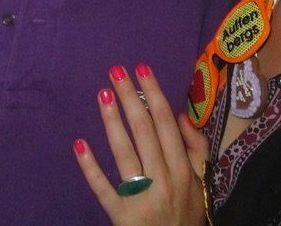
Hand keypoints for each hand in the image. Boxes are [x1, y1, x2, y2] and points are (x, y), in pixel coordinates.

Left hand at [74, 63, 204, 225]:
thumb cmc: (185, 212)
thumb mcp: (200, 181)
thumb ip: (195, 148)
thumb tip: (179, 115)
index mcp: (182, 169)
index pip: (166, 124)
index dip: (154, 94)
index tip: (141, 69)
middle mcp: (164, 180)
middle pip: (145, 131)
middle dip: (131, 98)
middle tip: (116, 72)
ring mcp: (141, 198)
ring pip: (125, 154)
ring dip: (112, 121)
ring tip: (102, 94)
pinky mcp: (121, 216)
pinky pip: (104, 188)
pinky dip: (90, 167)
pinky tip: (79, 144)